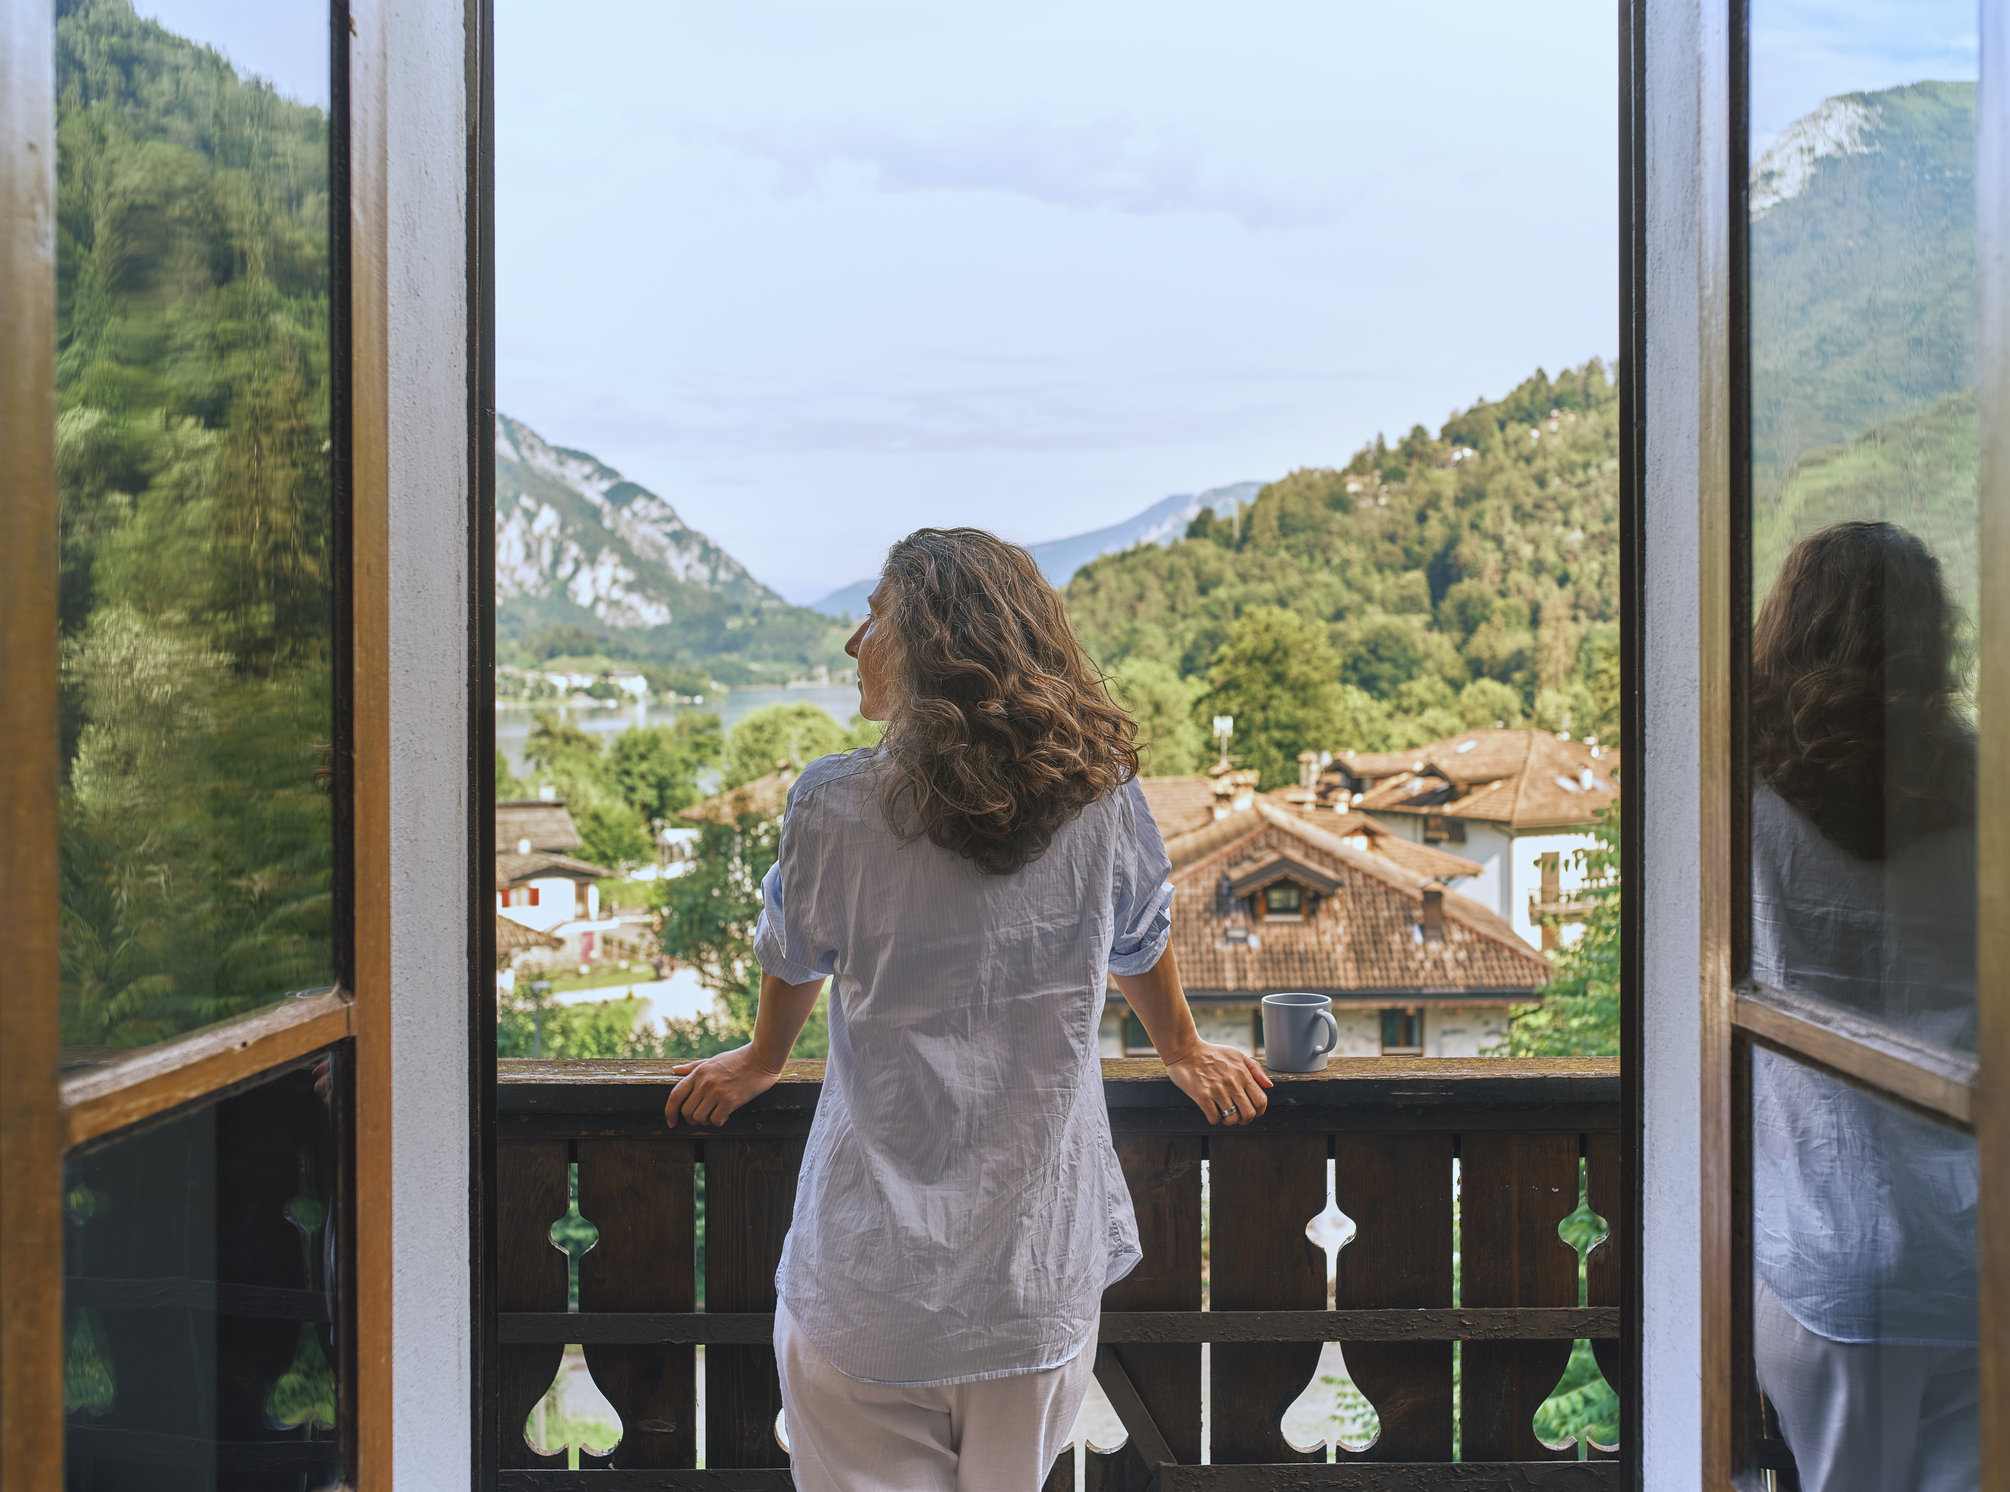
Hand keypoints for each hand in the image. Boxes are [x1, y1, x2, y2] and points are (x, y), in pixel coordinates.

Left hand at [664, 1045, 783, 1128]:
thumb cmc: (738, 1059)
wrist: (761, 1058)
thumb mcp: (712, 1060)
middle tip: (702, 1117)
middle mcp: (704, 1083)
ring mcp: (717, 1091)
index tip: (671, 1122)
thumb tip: (675, 1071)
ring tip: (715, 1114)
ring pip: (700, 1118)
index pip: (675, 1096)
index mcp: (698, 1073)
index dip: (669, 1112)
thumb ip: (693, 1068)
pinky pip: (716, 1120)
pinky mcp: (730, 1100)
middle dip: (692, 1119)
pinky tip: (726, 1114)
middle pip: (686, 1111)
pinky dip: (719, 1121)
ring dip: (706, 1121)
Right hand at [1161, 1040, 1272, 1125]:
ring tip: (1224, 1113)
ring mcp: (1217, 1091)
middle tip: (1238, 1117)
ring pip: (1232, 1119)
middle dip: (1245, 1119)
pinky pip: (1214, 1118)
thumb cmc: (1212, 1053)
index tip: (1253, 1112)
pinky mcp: (1202, 1096)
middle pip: (1249, 1113)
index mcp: (1243, 1074)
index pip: (1261, 1101)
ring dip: (1229, 1120)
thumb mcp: (1237, 1055)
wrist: (1185, 1051)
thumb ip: (1255, 1069)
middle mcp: (1232, 1083)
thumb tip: (1269, 1086)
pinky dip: (1215, 1119)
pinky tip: (1212, 1111)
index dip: (1260, 1111)